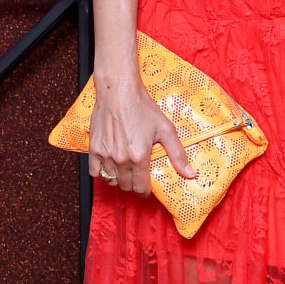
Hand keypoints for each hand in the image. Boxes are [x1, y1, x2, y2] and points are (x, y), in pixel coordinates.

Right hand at [88, 75, 193, 193]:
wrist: (119, 92)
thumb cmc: (142, 107)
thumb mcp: (166, 129)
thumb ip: (177, 154)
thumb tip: (190, 173)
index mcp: (138, 157)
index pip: (140, 187)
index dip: (145, 191)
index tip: (147, 189)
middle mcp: (120, 159)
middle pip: (126, 186)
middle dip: (133, 185)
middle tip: (139, 178)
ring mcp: (105, 154)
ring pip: (111, 180)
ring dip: (119, 180)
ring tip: (126, 172)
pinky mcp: (94, 148)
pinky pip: (94, 172)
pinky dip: (102, 173)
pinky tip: (110, 167)